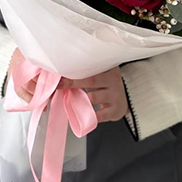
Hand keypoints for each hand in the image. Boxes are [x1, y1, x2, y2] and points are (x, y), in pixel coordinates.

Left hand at [7, 49, 128, 122]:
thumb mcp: (100, 73)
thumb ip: (85, 69)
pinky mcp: (115, 111)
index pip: (92, 65)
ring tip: (67, 99)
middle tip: (58, 84)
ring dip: (79, 99)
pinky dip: (87, 116)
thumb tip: (59, 67)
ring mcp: (115, 95)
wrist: (123, 99)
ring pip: (93, 98)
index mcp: (109, 67)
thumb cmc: (105, 84)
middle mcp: (114, 79)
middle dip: (73, 82)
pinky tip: (79, 115)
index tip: (60, 70)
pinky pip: (98, 115)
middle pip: (91, 80)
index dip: (75, 68)